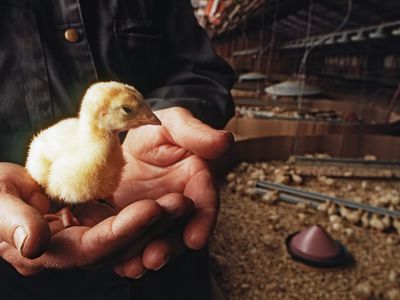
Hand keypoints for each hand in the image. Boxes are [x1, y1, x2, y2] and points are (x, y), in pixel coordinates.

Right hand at [0, 163, 193, 275]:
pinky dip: (144, 213)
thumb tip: (34, 245)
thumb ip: (14, 223)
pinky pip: (123, 221)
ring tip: (181, 201)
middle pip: (119, 244)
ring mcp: (84, 238)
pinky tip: (164, 199)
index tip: (152, 208)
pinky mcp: (91, 225)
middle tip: (180, 203)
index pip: (95, 246)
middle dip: (151, 226)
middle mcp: (73, 251)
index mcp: (50, 251)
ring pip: (127, 234)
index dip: (124, 229)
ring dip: (155, 220)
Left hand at [112, 107, 232, 277]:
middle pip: (181, 230)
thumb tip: (224, 142)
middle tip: (154, 258)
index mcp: (196, 180)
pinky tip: (118, 263)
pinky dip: (127, 253)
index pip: (205, 202)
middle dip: (170, 246)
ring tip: (133, 267)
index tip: (195, 239)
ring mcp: (158, 216)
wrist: (131, 140)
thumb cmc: (157, 129)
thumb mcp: (174, 123)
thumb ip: (196, 133)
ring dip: (148, 256)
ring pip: (158, 240)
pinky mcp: (135, 222)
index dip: (202, 221)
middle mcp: (180, 204)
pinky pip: (134, 241)